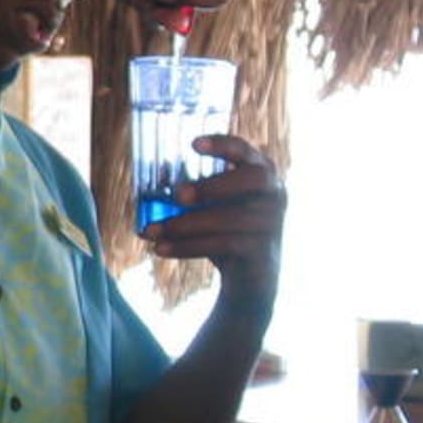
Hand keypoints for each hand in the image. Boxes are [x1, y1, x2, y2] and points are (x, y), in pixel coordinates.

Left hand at [138, 134, 284, 312]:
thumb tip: (148, 189)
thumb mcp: (210, 208)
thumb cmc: (226, 231)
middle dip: (213, 185)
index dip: (223, 144)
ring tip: (150, 230)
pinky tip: (161, 249)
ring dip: (185, 224)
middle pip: (253, 179)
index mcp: (260, 173)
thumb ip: (189, 195)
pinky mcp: (264, 251)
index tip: (193, 144)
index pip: (246, 151)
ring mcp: (273, 223)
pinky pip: (224, 245)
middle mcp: (274, 194)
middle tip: (178, 195)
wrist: (249, 278)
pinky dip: (188, 246)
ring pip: (230, 219)